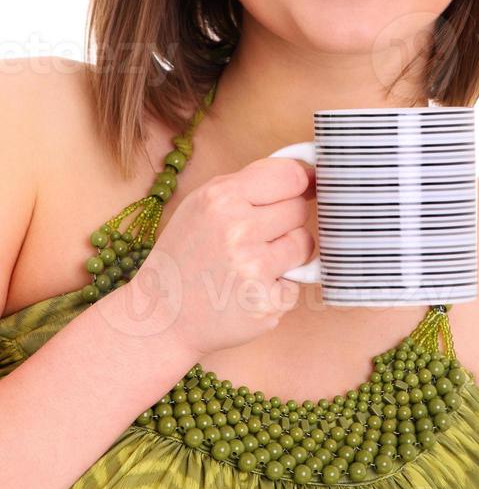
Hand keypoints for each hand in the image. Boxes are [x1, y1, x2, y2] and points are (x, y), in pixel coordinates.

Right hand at [127, 156, 315, 357]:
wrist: (162, 316)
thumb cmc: (187, 254)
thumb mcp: (203, 203)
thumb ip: (249, 183)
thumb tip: (306, 172)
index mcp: (221, 197)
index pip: (290, 175)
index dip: (303, 180)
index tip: (307, 186)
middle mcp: (237, 230)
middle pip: (299, 208)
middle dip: (287, 219)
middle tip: (259, 235)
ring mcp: (253, 268)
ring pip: (304, 243)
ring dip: (288, 253)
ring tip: (253, 262)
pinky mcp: (266, 303)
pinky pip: (297, 284)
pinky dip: (280, 288)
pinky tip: (249, 291)